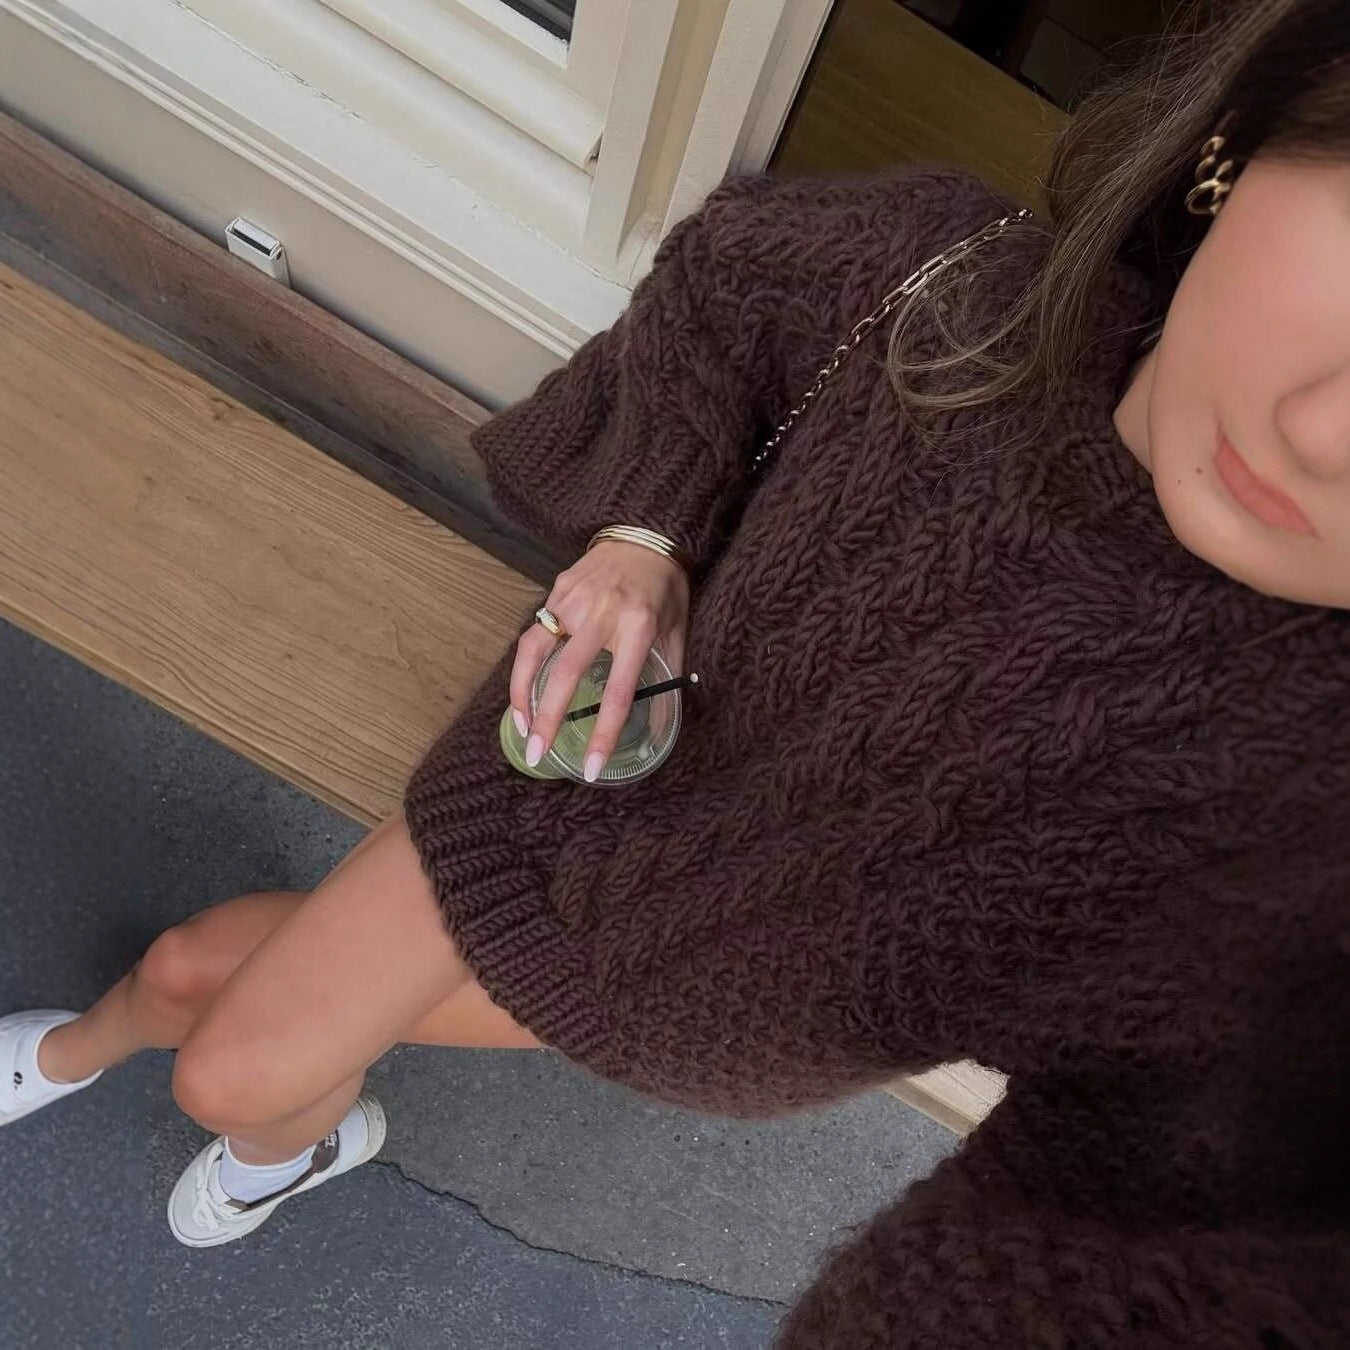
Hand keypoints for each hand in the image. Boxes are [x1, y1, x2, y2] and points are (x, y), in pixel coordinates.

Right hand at [511, 542, 689, 780]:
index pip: (618, 691)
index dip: (604, 733)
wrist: (646, 533)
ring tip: (521, 727)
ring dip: (522, 693)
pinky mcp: (557, 590)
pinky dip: (526, 666)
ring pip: (534, 650)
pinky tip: (525, 691)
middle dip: (547, 720)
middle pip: (566, 674)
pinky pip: (535, 633)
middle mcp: (602, 613)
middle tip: (536, 755)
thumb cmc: (666, 588)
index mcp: (640, 627)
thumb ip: (669, 673)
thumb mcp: (679, 630)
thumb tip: (660, 722)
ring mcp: (573, 599)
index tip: (592, 767)